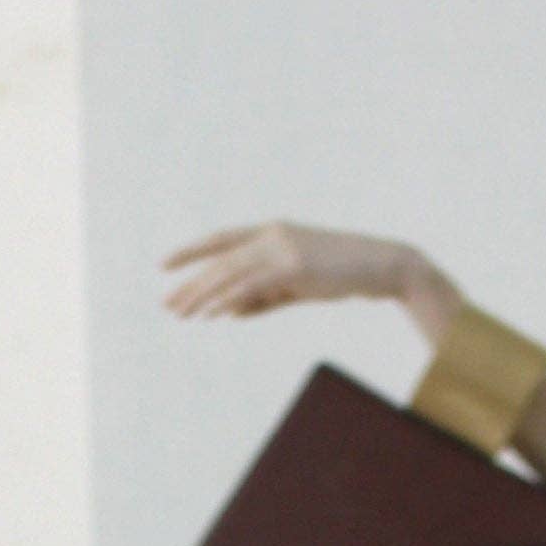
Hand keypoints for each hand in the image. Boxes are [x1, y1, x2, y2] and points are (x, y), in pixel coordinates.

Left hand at [162, 222, 422, 320]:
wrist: (381, 266)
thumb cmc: (341, 276)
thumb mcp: (297, 287)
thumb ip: (262, 299)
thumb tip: (228, 313)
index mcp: (271, 232)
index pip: (222, 239)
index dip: (191, 251)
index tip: (164, 264)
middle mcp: (272, 235)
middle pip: (220, 259)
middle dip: (191, 283)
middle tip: (166, 304)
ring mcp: (283, 248)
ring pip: (231, 272)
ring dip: (204, 294)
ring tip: (181, 313)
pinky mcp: (295, 266)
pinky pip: (253, 285)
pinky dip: (230, 299)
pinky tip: (212, 314)